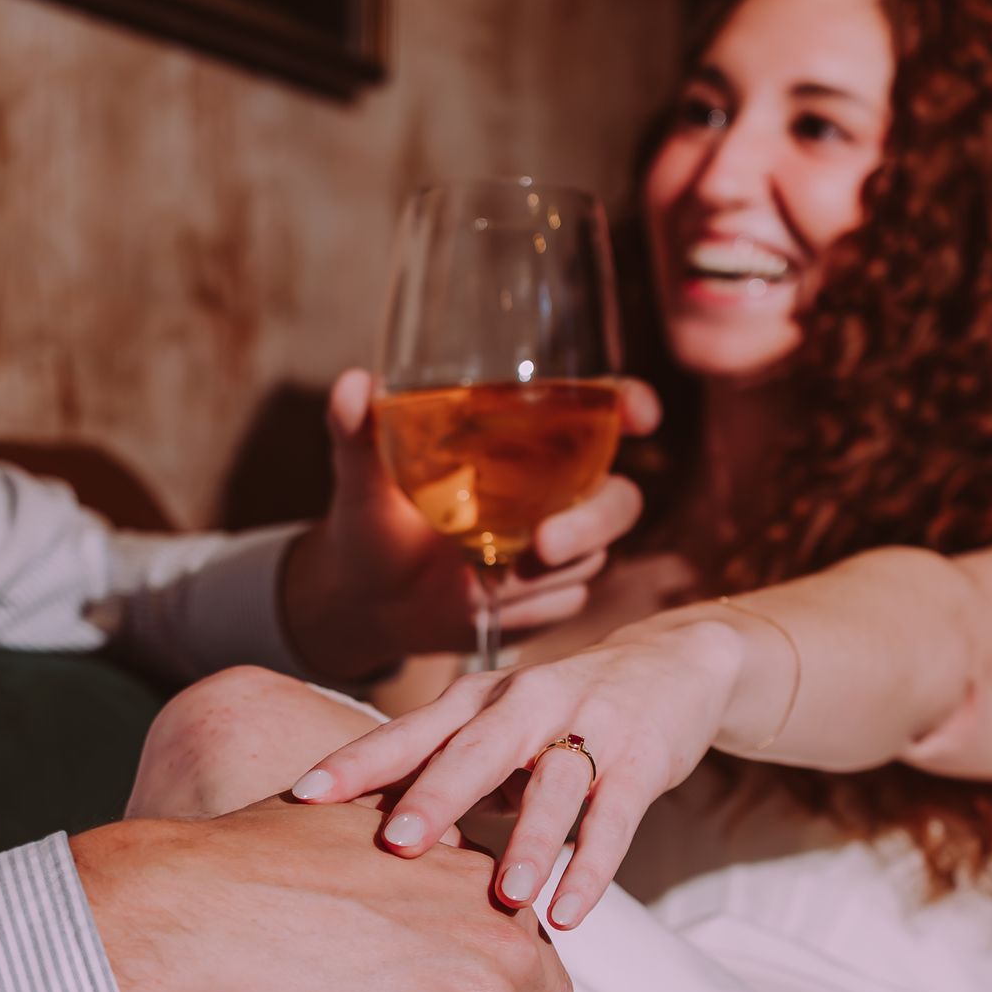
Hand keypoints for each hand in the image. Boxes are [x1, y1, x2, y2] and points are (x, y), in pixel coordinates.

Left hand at [278, 369, 660, 682]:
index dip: (633, 404)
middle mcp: (557, 491)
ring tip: (483, 581)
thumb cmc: (372, 519)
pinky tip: (483, 605)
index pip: (603, 410)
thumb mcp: (361, 473)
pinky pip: (564, 603)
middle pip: (618, 499)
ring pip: (593, 557)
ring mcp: (560, 549)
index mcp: (528, 441)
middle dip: (592, 522)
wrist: (367, 600)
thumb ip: (358, 429)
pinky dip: (527, 607)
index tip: (638, 412)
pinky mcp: (551, 597)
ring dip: (546, 575)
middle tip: (542, 545)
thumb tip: (353, 385)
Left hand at [287, 614, 752, 928]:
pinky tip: (571, 912)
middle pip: (476, 750)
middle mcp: (526, 704)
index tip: (302, 795)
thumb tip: (356, 836)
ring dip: (531, 841)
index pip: (408, 732)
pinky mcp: (643, 759)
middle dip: (436, 796)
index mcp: (476, 701)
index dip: (357, 762)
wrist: (672, 666)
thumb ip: (437, 771)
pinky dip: (594, 866)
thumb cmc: (557, 712)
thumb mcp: (492, 728)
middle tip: (395, 844)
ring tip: (505, 898)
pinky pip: (616, 817)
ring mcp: (589, 728)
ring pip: (556, 785)